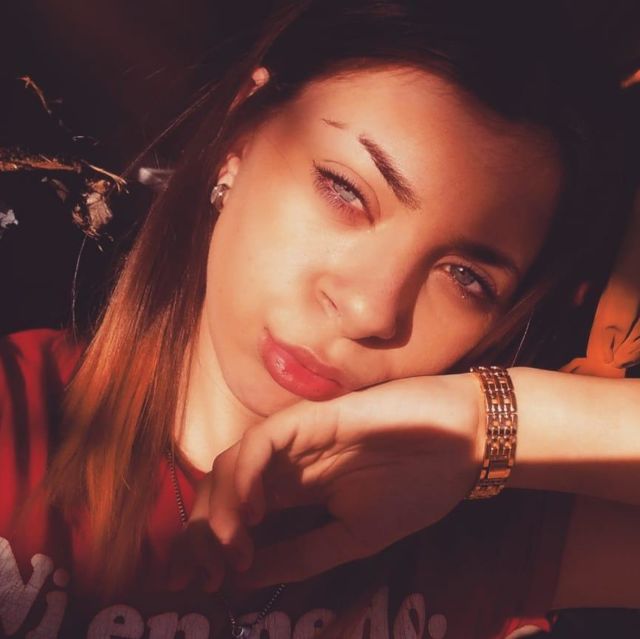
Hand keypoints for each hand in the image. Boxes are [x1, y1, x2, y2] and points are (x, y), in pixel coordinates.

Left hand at [181, 373, 481, 588]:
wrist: (461, 443)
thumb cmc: (415, 486)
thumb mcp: (355, 537)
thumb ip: (301, 553)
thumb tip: (245, 579)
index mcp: (295, 489)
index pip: (235, 514)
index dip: (212, 547)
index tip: (205, 586)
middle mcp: (286, 463)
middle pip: (220, 488)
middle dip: (202, 531)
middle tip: (205, 574)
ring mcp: (295, 439)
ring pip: (231, 464)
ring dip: (217, 508)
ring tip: (229, 551)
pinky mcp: (309, 418)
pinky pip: (261, 443)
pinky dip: (244, 476)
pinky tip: (249, 514)